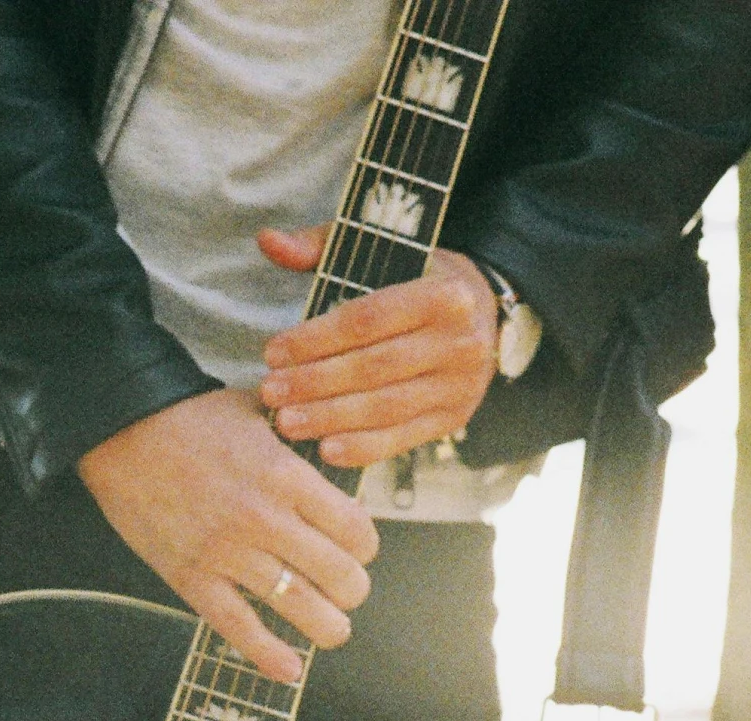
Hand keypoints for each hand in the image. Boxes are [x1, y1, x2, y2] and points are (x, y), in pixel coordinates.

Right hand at [76, 386, 377, 683]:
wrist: (122, 429)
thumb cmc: (189, 418)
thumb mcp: (259, 412)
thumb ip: (297, 438)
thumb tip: (329, 448)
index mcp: (286, 476)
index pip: (356, 531)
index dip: (365, 547)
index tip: (359, 550)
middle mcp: (265, 518)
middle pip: (339, 575)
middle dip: (352, 590)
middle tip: (347, 591)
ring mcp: (228, 553)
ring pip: (300, 607)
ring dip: (327, 627)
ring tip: (332, 628)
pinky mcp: (193, 579)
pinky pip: (239, 629)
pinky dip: (269, 656)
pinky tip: (289, 669)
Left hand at [256, 225, 497, 466]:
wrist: (482, 314)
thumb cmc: (418, 279)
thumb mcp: (382, 252)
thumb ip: (322, 247)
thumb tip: (267, 240)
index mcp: (443, 294)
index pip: (369, 319)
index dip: (317, 339)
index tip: (274, 352)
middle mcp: (458, 342)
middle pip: (374, 367)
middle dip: (315, 382)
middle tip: (270, 392)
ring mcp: (458, 385)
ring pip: (385, 408)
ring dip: (330, 418)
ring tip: (286, 422)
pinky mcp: (452, 418)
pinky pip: (401, 439)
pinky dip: (362, 448)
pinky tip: (325, 449)